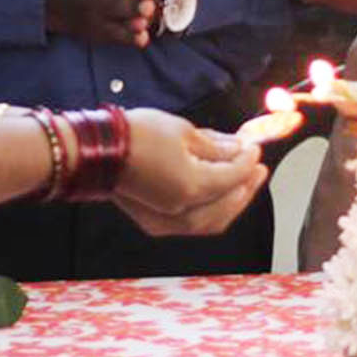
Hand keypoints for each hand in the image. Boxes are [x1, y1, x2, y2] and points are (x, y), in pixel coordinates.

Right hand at [109, 107, 266, 236]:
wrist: (97, 150)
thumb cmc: (136, 136)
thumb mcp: (184, 131)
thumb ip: (216, 147)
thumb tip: (237, 149)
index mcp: (193, 187)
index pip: (233, 176)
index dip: (248, 161)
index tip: (254, 148)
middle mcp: (183, 211)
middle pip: (228, 204)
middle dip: (246, 186)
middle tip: (259, 169)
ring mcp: (168, 221)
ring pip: (212, 222)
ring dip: (232, 203)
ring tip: (244, 183)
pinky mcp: (155, 223)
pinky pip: (194, 224)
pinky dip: (211, 212)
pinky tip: (218, 197)